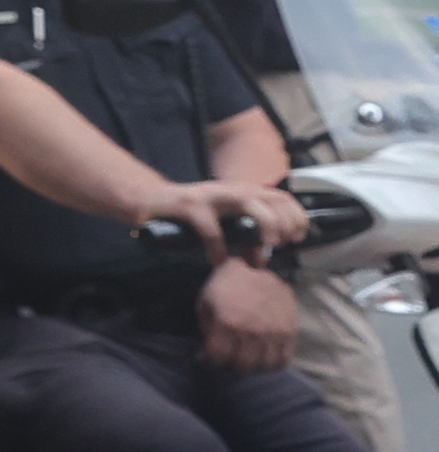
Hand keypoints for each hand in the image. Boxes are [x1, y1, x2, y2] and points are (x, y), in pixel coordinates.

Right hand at [158, 178, 287, 263]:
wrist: (153, 200)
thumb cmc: (194, 213)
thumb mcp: (225, 223)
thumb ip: (245, 239)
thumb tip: (261, 261)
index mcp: (244, 191)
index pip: (283, 197)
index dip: (297, 216)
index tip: (298, 237)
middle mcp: (233, 189)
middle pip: (274, 198)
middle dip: (286, 222)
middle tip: (281, 244)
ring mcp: (212, 196)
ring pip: (251, 204)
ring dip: (266, 225)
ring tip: (265, 247)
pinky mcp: (191, 206)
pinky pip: (212, 230)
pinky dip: (218, 248)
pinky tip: (216, 259)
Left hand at [199, 254, 300, 372]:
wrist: (255, 269)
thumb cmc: (225, 285)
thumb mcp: (205, 301)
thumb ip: (206, 327)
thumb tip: (208, 351)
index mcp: (227, 322)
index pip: (217, 357)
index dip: (208, 361)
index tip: (206, 358)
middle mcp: (251, 331)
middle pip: (241, 366)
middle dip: (228, 366)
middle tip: (225, 360)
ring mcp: (273, 332)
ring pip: (263, 367)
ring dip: (251, 367)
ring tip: (244, 360)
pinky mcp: (290, 331)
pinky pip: (283, 360)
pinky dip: (272, 364)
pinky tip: (263, 358)